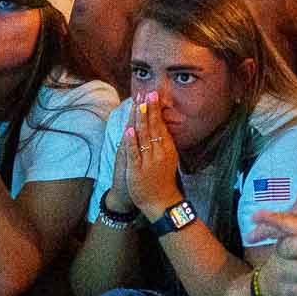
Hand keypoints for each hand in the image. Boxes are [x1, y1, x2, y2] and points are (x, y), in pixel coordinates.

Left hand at [122, 91, 184, 219]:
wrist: (161, 202)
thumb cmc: (162, 180)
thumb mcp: (167, 159)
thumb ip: (164, 143)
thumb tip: (161, 126)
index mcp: (166, 148)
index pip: (161, 125)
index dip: (156, 110)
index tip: (153, 95)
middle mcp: (159, 152)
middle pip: (153, 127)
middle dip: (150, 109)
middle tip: (149, 93)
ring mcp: (149, 161)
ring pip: (144, 137)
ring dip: (141, 120)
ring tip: (139, 105)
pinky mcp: (138, 170)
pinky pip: (134, 153)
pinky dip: (131, 142)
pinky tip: (129, 131)